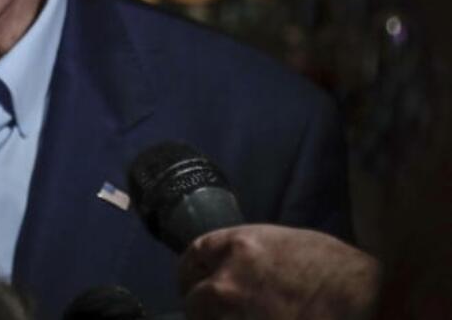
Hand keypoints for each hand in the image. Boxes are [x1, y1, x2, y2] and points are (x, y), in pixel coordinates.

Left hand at [179, 224, 378, 319]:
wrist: (364, 304)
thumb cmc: (338, 272)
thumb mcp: (289, 245)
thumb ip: (254, 255)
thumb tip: (240, 267)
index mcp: (239, 247)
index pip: (195, 254)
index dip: (193, 269)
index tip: (193, 279)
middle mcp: (228, 281)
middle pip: (194, 297)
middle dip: (200, 304)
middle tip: (208, 312)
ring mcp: (236, 316)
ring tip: (233, 319)